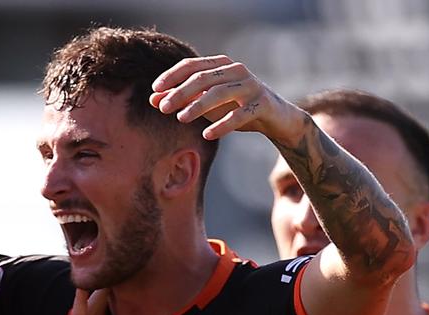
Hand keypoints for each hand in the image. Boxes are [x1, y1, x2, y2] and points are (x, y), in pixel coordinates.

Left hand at [149, 55, 306, 144]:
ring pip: (220, 93)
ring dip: (198, 105)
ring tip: (180, 119)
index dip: (172, 76)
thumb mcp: (205, 103)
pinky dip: (223, 124)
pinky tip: (207, 135)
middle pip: (203, 78)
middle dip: (181, 92)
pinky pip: (241, 114)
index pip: (192, 65)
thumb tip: (153, 99)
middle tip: (163, 108)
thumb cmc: (234, 107)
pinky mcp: (263, 104)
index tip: (155, 89)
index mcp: (221, 65)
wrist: (275, 117)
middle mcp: (237, 71)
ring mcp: (251, 86)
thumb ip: (182, 99)